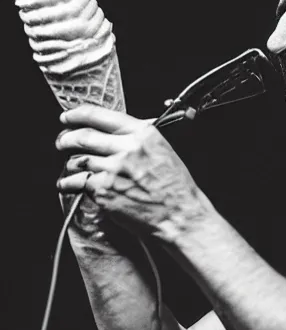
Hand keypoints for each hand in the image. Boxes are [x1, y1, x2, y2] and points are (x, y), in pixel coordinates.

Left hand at [56, 105, 214, 242]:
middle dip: (67, 139)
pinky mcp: (104, 191)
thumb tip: (117, 134)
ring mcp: (113, 170)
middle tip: (62, 142)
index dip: (78, 115)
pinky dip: (68, 183)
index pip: (102, 116)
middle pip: (84, 136)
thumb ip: (140, 139)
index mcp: (143, 134)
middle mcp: (127, 148)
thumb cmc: (176, 187)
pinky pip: (77, 182)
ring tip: (71, 166)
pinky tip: (67, 184)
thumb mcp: (164, 151)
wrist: (180, 215)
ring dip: (70, 163)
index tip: (68, 117)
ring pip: (78, 160)